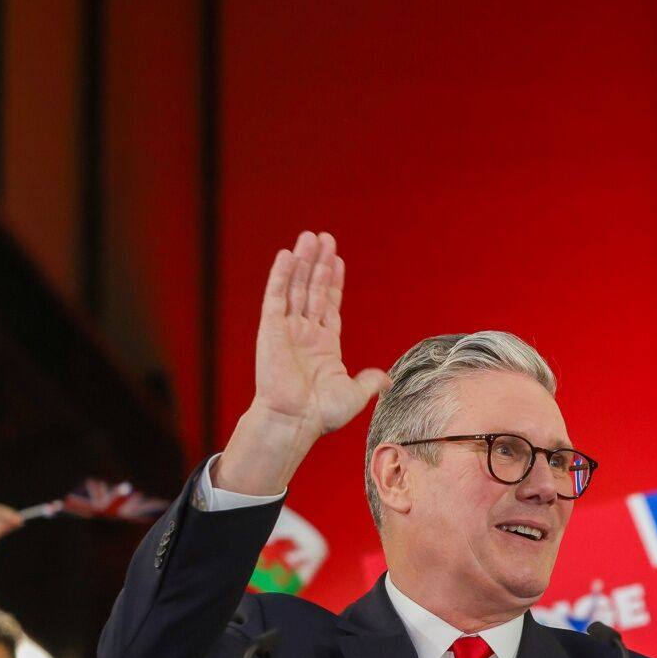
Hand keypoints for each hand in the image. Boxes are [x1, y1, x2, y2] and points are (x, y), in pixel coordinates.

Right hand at [218, 233, 390, 495]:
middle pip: (312, 289)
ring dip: (302, 262)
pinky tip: (287, 255)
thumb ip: (368, 381)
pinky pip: (276, 297)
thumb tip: (386, 379)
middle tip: (324, 237)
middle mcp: (305, 333)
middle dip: (318, 263)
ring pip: (296, 287)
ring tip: (309, 237)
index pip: (329, 304)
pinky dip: (281, 276)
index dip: (333, 281)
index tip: (337, 260)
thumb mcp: (354, 395)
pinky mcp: (270, 329)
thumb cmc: (321, 414)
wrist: (294, 420)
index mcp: (324, 345)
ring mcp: (287, 329)